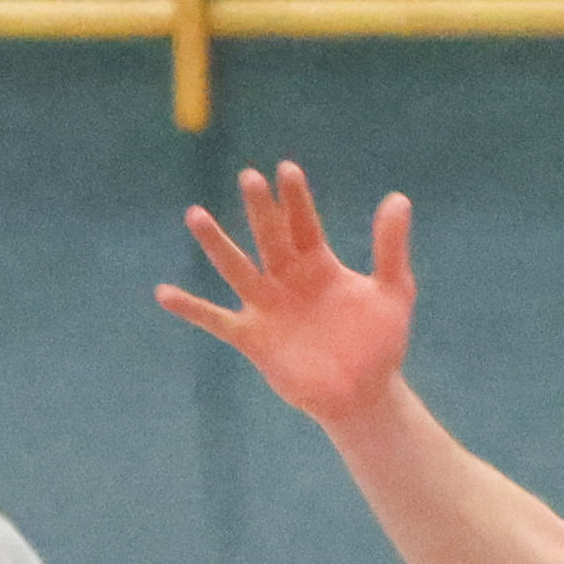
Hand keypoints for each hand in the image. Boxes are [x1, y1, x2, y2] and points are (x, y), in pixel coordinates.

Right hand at [156, 164, 417, 427]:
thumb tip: (399, 198)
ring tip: (196, 215)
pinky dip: (191, 308)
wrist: (363, 394)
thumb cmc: (380, 343)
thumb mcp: (393, 293)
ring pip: (236, 268)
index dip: (295, 198)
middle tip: (249, 178)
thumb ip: (391, 248)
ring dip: (216, 244)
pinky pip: (216, 320)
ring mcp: (267, 306)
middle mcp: (287, 278)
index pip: (303, 223)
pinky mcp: (253, 338)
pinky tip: (164, 293)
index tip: (286, 169)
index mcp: (319, 264)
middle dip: (259, 209)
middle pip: (268, 236)